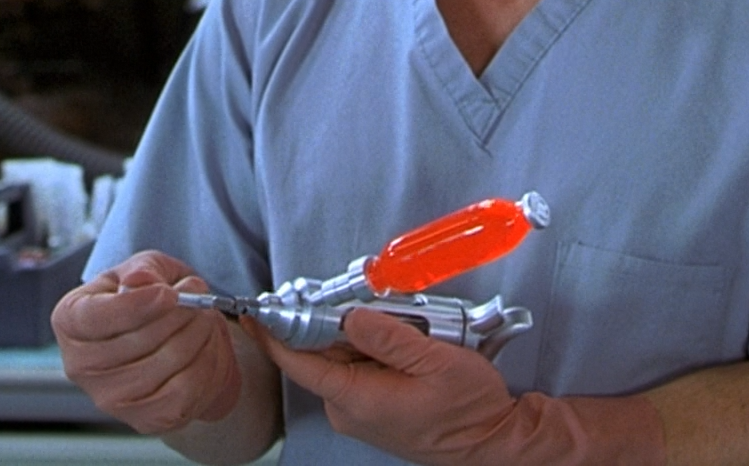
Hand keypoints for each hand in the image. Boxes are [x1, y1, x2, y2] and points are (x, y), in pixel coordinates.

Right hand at [51, 251, 243, 434]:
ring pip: (167, 362)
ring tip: (203, 319)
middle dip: (180, 314)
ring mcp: (110, 398)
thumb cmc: (155, 299)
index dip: (137, 305)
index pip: (96, 318)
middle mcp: (80, 365)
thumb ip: (145, 270)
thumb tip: (139, 281)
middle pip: (139, 341)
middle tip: (199, 299)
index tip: (168, 294)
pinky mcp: (144, 419)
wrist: (180, 337)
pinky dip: (206, 361)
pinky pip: (186, 390)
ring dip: (198, 334)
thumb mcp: (149, 269)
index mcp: (71, 320)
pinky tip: (204, 347)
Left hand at [251, 308, 662, 465]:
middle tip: (381, 305)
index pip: (299, 362)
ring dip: (367, 338)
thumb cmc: (468, 407)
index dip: (274, 334)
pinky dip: (377, 353)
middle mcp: (350, 409)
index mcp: (357, 397)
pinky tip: (410, 346)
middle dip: (342, 324)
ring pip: (346, 361)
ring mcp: (361, 413)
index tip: (255, 311)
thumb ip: (388, 336)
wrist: (492, 442)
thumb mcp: (435, 361)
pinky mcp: (375, 412)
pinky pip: (362, 373)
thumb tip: (350, 315)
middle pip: (325, 354)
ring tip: (411, 330)